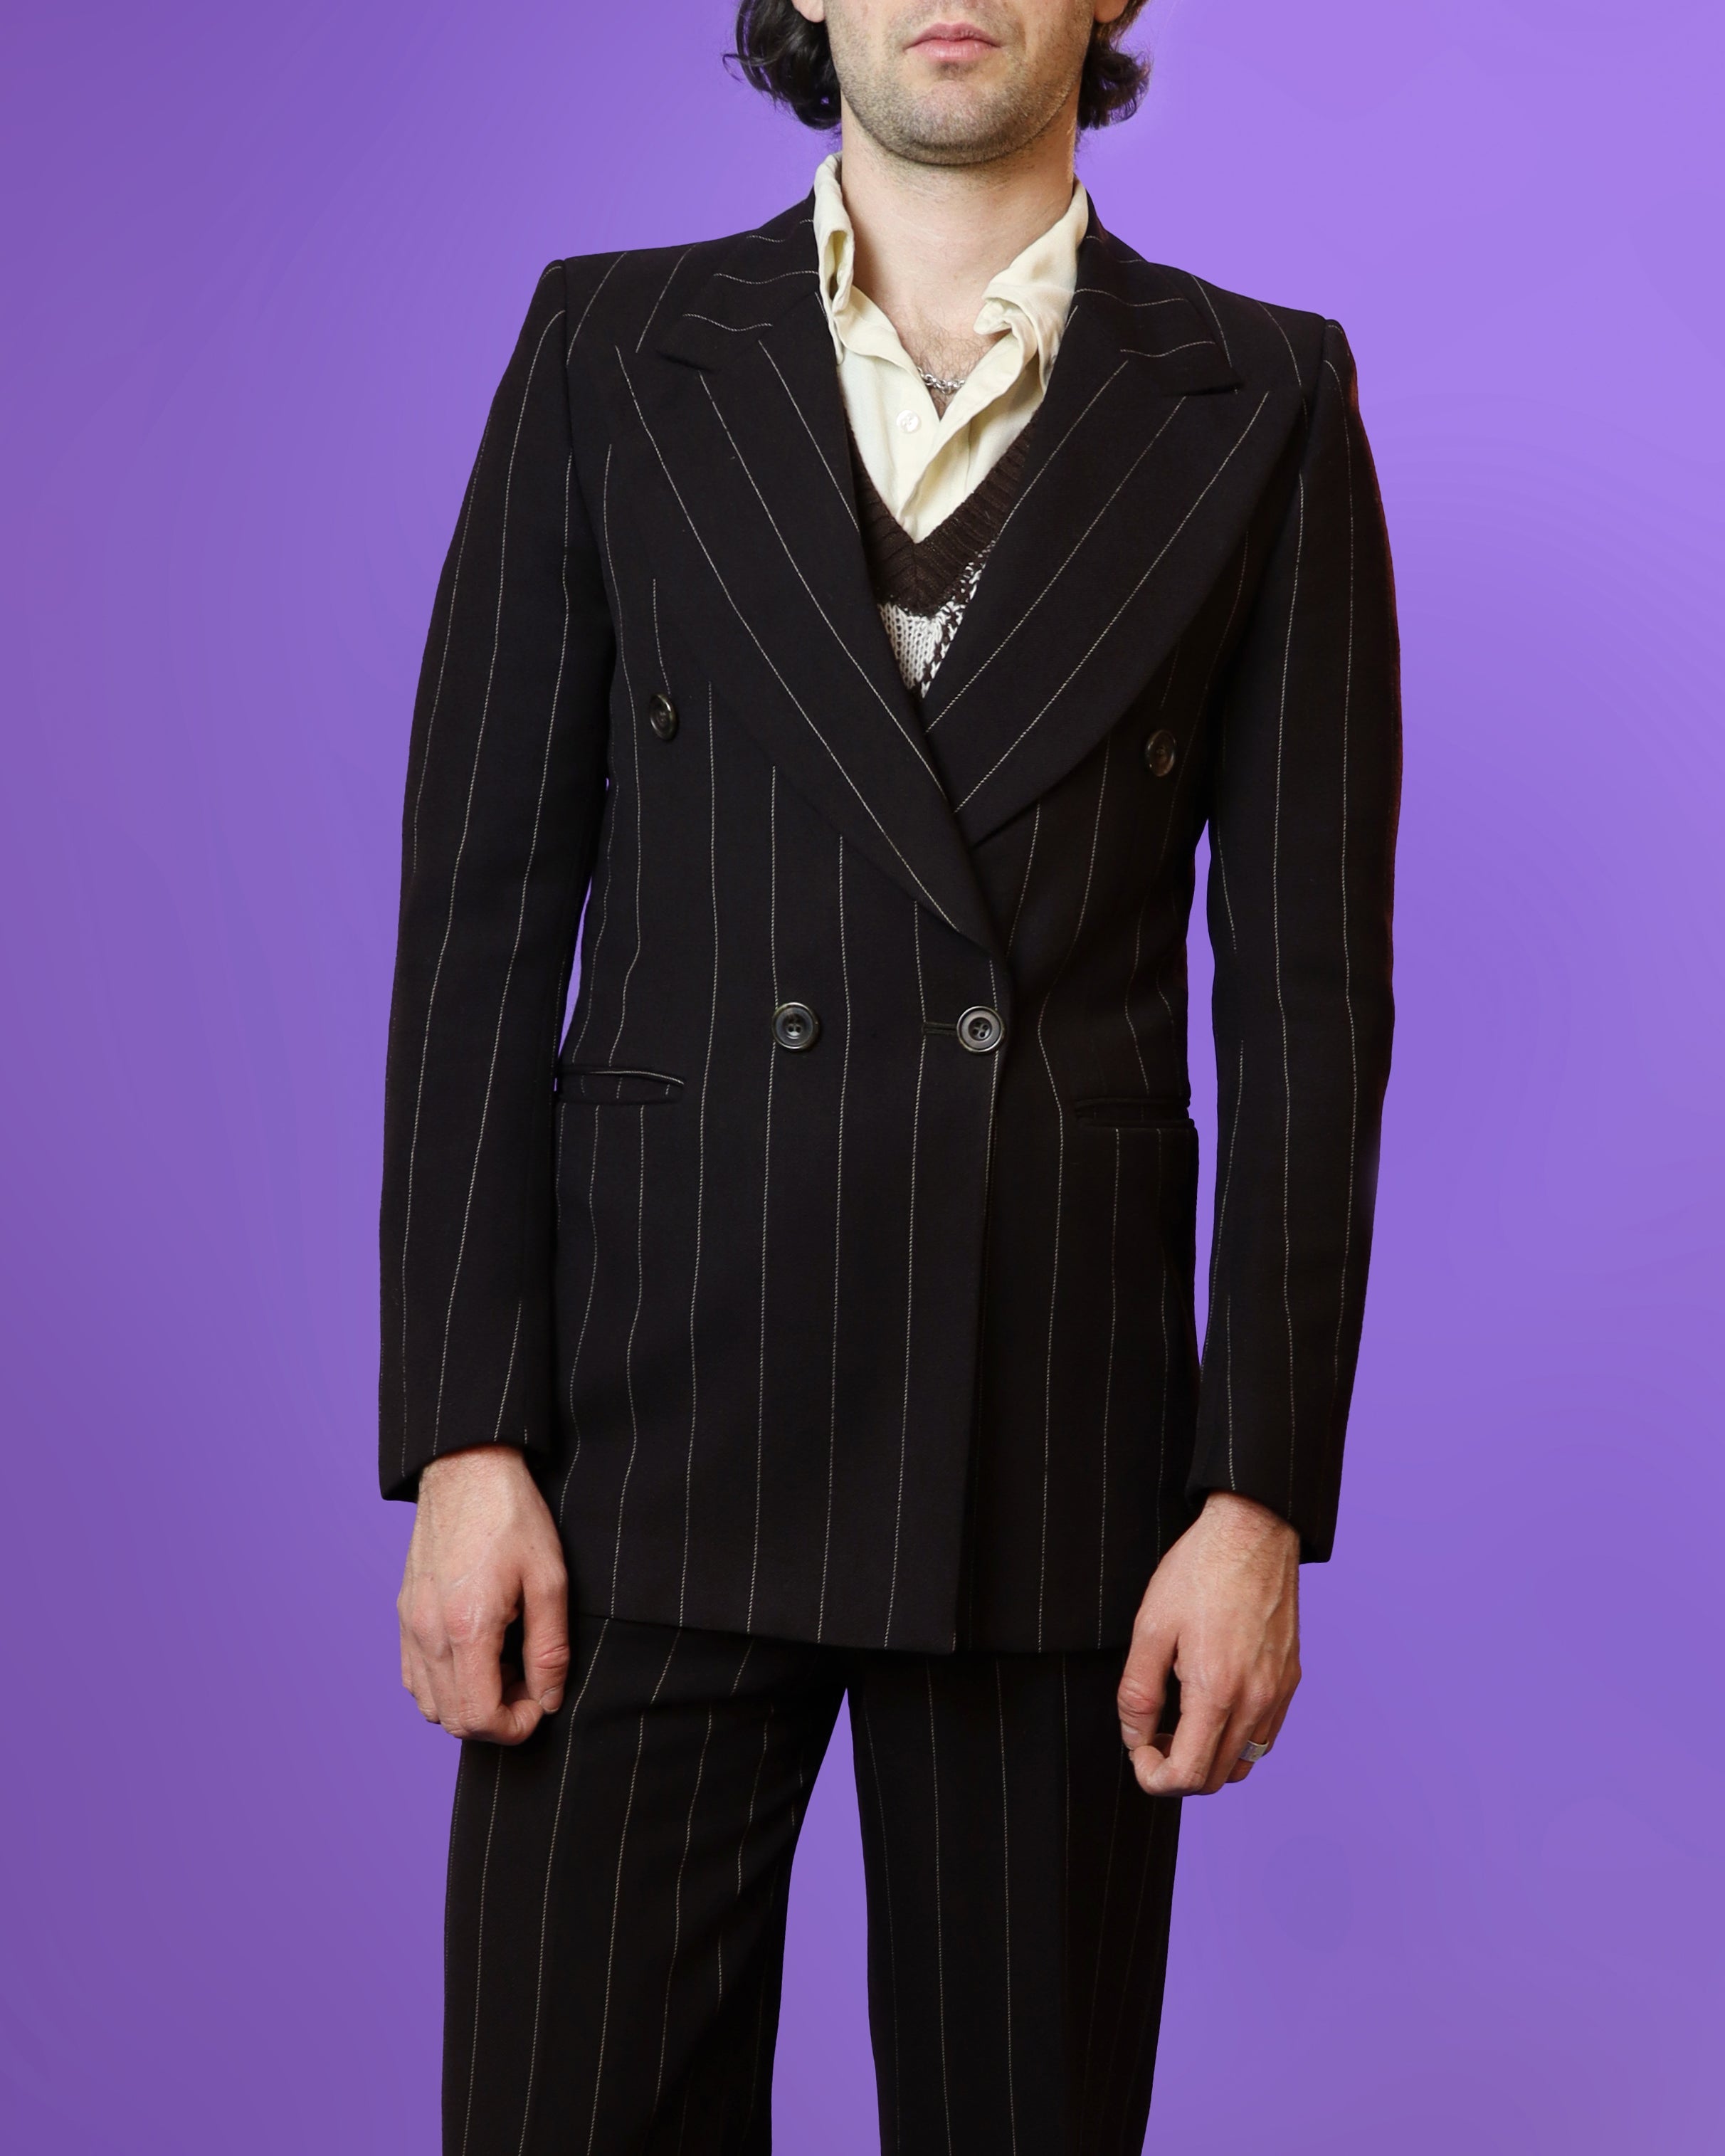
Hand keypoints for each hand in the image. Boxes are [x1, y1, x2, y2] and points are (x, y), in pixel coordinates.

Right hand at [397, 1446, 570, 1743]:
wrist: (466, 1469)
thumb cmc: (513, 1517)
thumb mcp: (549, 1579)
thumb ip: (549, 1648)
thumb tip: (547, 1700)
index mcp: (466, 1628)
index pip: (479, 1717)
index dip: (515, 1727)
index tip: (540, 1702)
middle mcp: (427, 1633)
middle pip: (453, 1720)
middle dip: (496, 1718)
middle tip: (529, 1682)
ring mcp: (409, 1625)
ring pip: (430, 1704)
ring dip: (469, 1703)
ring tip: (506, 1666)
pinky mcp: (403, 1613)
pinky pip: (415, 1676)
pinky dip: (446, 1685)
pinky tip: (477, 1655)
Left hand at [1116, 1490, 1300, 1796]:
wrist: (1253, 1532)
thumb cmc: (1199, 1571)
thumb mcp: (1151, 1627)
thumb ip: (1138, 1693)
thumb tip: (1135, 1738)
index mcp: (1217, 1691)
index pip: (1189, 1775)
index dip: (1154, 1777)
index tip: (1138, 1749)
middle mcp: (1256, 1701)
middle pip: (1216, 1778)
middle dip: (1177, 1771)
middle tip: (1152, 1735)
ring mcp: (1278, 1693)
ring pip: (1244, 1762)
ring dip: (1207, 1759)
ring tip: (1179, 1721)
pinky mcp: (1289, 1680)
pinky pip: (1264, 1735)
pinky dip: (1235, 1738)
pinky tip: (1211, 1704)